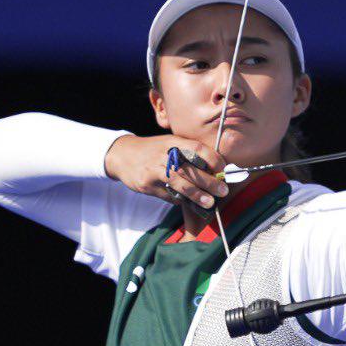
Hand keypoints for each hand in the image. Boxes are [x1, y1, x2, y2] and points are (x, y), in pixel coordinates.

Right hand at [104, 134, 229, 208]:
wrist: (122, 155)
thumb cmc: (153, 151)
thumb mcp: (169, 145)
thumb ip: (188, 155)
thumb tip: (215, 173)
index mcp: (173, 142)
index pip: (197, 148)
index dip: (213, 159)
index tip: (223, 169)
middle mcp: (164, 154)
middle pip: (190, 169)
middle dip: (209, 181)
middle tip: (223, 190)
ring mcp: (154, 170)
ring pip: (179, 183)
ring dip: (196, 194)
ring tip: (210, 202)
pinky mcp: (146, 184)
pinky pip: (167, 194)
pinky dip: (179, 200)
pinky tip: (187, 202)